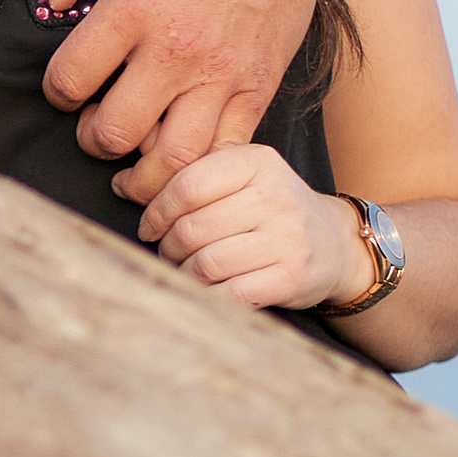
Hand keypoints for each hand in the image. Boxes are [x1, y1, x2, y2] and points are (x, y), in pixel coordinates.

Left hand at [36, 0, 333, 203]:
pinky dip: (197, 167)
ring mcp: (220, 75)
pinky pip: (223, 152)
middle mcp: (175, 51)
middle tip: (96, 126)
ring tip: (132, 162)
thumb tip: (52, 0)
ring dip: (142, 170)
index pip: (70, 80)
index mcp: (133, 9)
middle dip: (93, 139)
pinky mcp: (257, 88)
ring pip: (171, 158)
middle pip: (114, 133)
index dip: (57, 93)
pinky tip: (180, 158)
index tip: (68, 89)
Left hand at [135, 143, 367, 311]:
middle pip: (192, 227)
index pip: (187, 183)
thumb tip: (123, 184)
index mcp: (259, 161)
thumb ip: (195, 177)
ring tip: (185, 270)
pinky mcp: (291, 278)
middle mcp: (276, 196)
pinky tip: (207, 289)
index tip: (149, 226)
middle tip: (168, 252)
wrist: (334, 244)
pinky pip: (228, 293)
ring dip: (184, 272)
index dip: (157, 210)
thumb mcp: (245, 177)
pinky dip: (207, 295)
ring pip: (205, 262)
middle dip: (168, 246)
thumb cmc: (272, 210)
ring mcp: (287, 239)